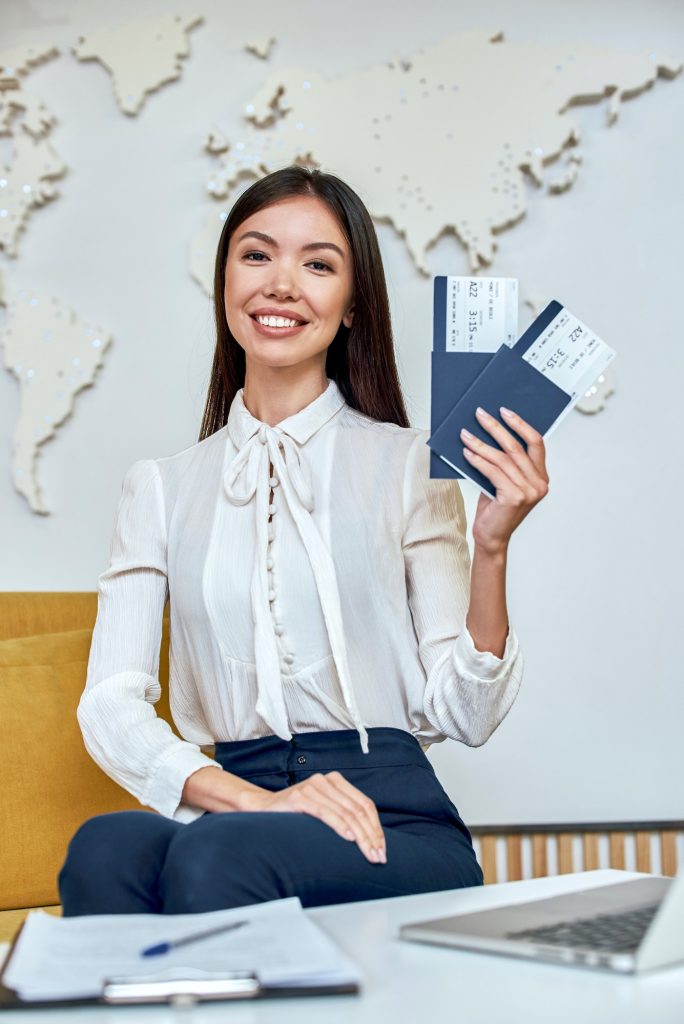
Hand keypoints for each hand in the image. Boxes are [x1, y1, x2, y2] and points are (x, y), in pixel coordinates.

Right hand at [243, 771, 386, 863]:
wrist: (263, 809)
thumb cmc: (296, 814)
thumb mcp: (324, 810)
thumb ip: (344, 815)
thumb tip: (372, 838)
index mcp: (336, 781)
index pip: (365, 804)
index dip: (376, 827)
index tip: (382, 848)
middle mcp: (325, 780)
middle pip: (357, 810)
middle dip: (371, 836)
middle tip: (378, 856)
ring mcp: (311, 787)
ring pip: (345, 812)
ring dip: (360, 836)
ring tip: (368, 854)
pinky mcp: (299, 797)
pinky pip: (325, 813)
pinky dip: (340, 826)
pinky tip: (350, 838)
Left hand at [461, 406, 548, 555]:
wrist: (491, 538)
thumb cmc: (494, 509)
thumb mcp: (502, 482)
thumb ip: (504, 463)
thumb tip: (486, 432)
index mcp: (541, 477)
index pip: (536, 443)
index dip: (520, 424)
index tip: (505, 411)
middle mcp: (540, 483)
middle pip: (517, 447)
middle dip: (496, 427)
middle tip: (480, 414)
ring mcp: (529, 491)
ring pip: (502, 458)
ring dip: (481, 443)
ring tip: (465, 434)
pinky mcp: (514, 497)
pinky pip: (493, 471)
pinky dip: (478, 460)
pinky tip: (466, 453)